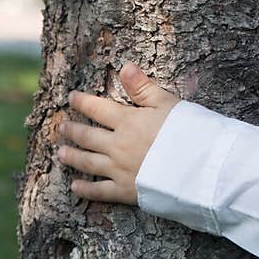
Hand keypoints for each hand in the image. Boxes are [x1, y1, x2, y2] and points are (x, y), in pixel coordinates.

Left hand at [57, 63, 180, 205]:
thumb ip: (144, 87)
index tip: (71, 98)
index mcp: (128, 121)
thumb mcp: (168, 103)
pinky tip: (75, 187)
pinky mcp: (126, 191)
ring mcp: (119, 169)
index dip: (83, 102)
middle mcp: (118, 145)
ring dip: (72, 157)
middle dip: (73, 131)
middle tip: (61, 127)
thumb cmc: (188, 132)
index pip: (98, 109)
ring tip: (60, 153)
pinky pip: (99, 191)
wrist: (198, 168)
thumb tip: (125, 67)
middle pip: (88, 136)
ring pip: (88, 162)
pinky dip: (85, 189)